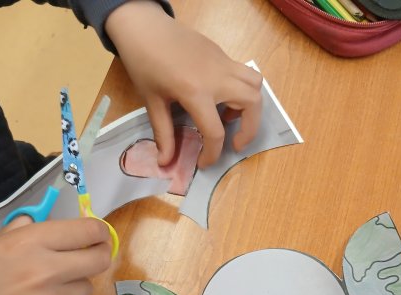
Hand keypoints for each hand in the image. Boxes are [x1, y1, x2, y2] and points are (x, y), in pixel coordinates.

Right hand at [0, 217, 111, 294]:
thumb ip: (22, 233)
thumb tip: (43, 223)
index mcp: (29, 242)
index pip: (88, 231)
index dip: (98, 231)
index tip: (98, 234)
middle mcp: (46, 271)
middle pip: (99, 260)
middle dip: (97, 255)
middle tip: (88, 257)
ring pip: (85, 289)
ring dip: (72, 285)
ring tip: (44, 289)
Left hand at [106, 0, 262, 168]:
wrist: (143, 26)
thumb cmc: (143, 63)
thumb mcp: (152, 102)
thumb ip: (163, 133)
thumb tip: (165, 162)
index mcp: (196, 92)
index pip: (215, 132)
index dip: (213, 154)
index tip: (205, 163)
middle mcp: (217, 77)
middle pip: (253, 104)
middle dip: (250, 130)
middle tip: (235, 143)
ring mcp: (223, 63)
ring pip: (256, 84)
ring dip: (251, 106)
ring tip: (229, 117)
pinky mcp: (222, 55)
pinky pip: (243, 74)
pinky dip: (241, 90)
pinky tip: (218, 98)